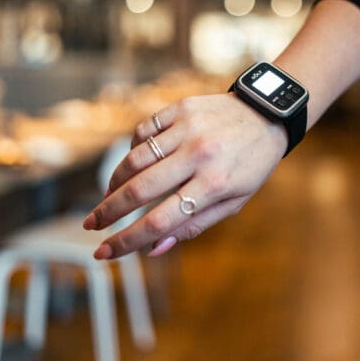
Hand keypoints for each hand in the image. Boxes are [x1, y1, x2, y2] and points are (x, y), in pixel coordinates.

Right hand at [83, 93, 287, 259]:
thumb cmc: (251, 164)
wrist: (268, 114)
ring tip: (108, 197)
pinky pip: (143, 130)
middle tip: (91, 224)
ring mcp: (188, 128)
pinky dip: (132, 149)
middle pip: (139, 189)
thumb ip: (195, 225)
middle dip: (108, 212)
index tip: (103, 253)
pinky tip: (132, 163)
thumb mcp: (235, 201)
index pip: (160, 220)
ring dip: (114, 182)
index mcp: (215, 184)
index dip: (127, 240)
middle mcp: (199, 155)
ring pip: (134, 159)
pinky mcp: (181, 108)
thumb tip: (154, 248)